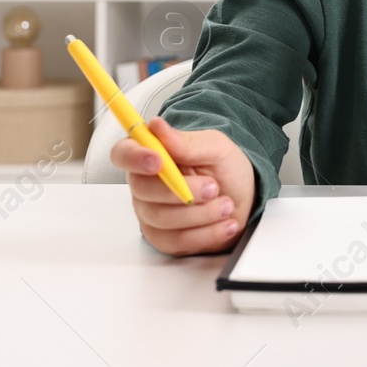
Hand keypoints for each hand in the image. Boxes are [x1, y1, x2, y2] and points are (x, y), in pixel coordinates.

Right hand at [110, 116, 255, 255]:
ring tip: (226, 204)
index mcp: (150, 154)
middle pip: (142, 191)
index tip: (158, 161)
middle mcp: (144, 184)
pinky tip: (224, 223)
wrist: (242, 198)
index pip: (123, 153)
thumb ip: (185, 142)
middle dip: (182, 191)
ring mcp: (151, 213)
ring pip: (162, 218)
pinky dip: (206, 233)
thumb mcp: (214, 147)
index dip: (134, 157)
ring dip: (201, 213)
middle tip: (212, 187)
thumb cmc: (224, 169)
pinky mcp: (164, 238)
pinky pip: (177, 241)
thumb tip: (156, 126)